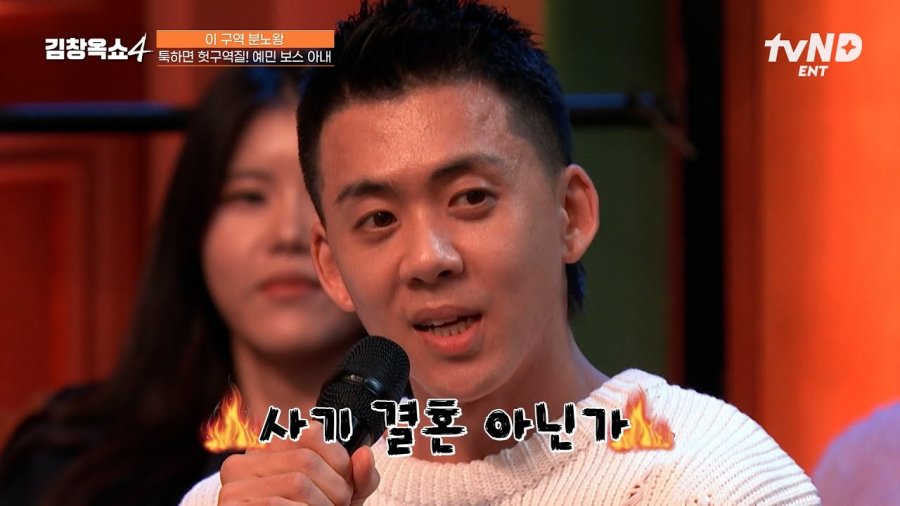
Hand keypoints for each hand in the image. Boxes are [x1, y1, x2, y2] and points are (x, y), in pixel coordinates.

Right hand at [218, 421, 379, 504]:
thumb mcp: (342, 497)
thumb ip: (359, 478)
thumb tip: (364, 455)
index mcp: (269, 451)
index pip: (312, 433)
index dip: (339, 461)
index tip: (346, 486)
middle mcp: (246, 462)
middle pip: (306, 460)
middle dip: (335, 489)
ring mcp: (233, 486)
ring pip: (296, 483)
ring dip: (323, 505)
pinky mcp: (230, 505)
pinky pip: (278, 504)